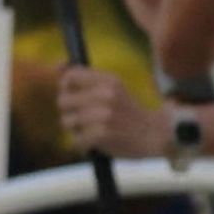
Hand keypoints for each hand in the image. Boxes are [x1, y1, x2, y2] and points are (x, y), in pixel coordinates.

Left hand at [55, 67, 169, 161]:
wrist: (156, 136)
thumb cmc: (130, 113)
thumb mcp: (115, 88)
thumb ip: (89, 79)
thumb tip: (57, 67)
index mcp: (108, 80)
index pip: (71, 76)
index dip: (65, 87)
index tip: (71, 96)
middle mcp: (105, 94)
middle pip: (63, 100)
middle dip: (69, 112)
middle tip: (82, 120)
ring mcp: (103, 114)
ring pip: (67, 121)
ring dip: (75, 130)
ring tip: (89, 132)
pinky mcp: (102, 133)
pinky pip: (76, 140)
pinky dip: (82, 146)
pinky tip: (94, 145)